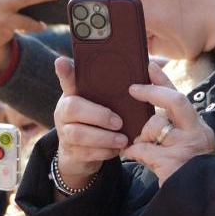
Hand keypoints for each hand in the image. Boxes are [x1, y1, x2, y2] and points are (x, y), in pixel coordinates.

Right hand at [52, 57, 126, 191]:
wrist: (83, 153)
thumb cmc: (100, 120)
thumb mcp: (108, 102)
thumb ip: (124, 86)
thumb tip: (152, 65)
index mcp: (75, 94)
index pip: (67, 79)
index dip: (64, 72)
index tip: (62, 62)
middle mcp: (65, 111)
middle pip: (72, 108)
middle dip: (98, 115)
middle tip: (119, 122)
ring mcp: (65, 132)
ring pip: (77, 133)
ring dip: (103, 137)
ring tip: (123, 139)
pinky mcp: (71, 152)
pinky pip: (85, 152)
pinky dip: (104, 152)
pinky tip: (116, 150)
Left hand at [124, 62, 214, 185]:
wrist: (200, 200)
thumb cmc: (188, 173)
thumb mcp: (185, 146)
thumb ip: (171, 130)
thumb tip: (146, 114)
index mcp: (198, 127)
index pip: (180, 96)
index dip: (162, 80)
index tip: (148, 65)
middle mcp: (196, 133)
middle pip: (175, 101)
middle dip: (152, 93)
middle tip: (133, 90)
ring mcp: (186, 147)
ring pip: (155, 127)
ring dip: (141, 135)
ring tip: (138, 145)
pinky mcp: (172, 163)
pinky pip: (143, 150)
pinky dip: (133, 152)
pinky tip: (130, 155)